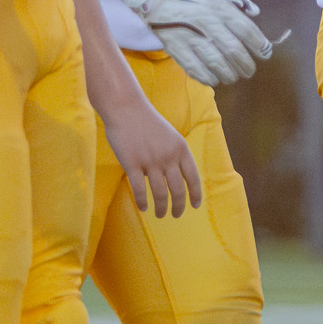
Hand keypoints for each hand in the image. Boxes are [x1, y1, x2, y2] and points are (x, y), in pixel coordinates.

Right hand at [96, 93, 202, 217]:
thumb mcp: (170, 136)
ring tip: (160, 214)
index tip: (195, 205)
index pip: (193, 177)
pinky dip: (142, 201)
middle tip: (175, 215)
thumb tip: (175, 178)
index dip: (195, 193)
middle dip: (178, 206)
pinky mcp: (132, 164)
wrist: (126, 108)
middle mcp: (168, 157)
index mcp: (181, 149)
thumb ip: (175, 155)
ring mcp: (150, 161)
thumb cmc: (147, 122)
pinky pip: (139, 189)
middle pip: (178, 190)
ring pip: (160, 193)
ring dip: (161, 208)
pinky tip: (143, 208)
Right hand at [123, 0, 271, 85]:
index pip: (246, 30)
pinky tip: (213, 79)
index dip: (259, 44)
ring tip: (233, 76)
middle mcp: (207, 23)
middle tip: (250, 70)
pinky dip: (207, 78)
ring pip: (216, 64)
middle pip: (234, 50)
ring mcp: (190, 36)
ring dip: (229, 74)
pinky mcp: (174, 47)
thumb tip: (255, 11)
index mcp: (218, 6)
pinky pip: (195, 69)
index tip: (265, 53)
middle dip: (246, 64)